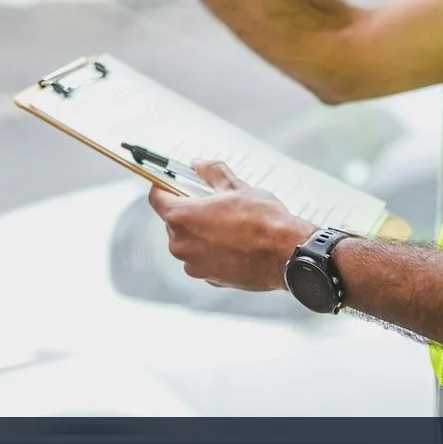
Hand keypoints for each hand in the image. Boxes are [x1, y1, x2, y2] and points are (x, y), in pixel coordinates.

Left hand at [147, 162, 317, 291]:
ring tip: (229, 223)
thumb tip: (199, 165)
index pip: (157, 197)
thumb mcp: (236, 187)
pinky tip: (235, 242)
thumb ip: (212, 172)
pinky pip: (203, 258)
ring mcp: (194, 264)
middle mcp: (181, 244)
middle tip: (212, 201)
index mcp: (182, 217)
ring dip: (201, 231)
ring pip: (189, 241)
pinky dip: (212, 250)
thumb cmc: (262, 220)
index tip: (174, 182)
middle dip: (189, 209)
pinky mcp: (209, 278)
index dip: (164, 186)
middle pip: (173, 221)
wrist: (286, 253)